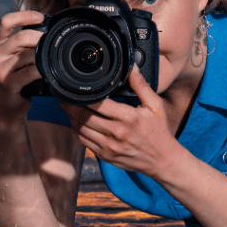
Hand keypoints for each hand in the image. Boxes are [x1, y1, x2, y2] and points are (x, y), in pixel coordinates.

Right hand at [0, 10, 44, 118]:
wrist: (10, 106)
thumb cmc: (18, 76)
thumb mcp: (17, 55)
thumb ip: (26, 42)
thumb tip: (50, 28)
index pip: (6, 21)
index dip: (24, 16)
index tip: (41, 18)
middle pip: (21, 38)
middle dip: (40, 38)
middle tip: (52, 42)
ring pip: (27, 55)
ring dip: (42, 56)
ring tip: (49, 59)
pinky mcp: (6, 83)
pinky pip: (30, 72)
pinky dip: (41, 70)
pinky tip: (45, 71)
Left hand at [62, 65, 181, 178]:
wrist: (162, 160)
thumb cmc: (158, 131)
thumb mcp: (155, 105)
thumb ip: (141, 85)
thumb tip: (131, 66)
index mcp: (128, 118)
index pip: (97, 104)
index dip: (83, 95)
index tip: (76, 87)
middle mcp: (116, 133)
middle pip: (84, 117)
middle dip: (71, 105)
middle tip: (65, 96)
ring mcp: (109, 147)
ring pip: (80, 129)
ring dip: (72, 117)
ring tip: (68, 107)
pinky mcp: (105, 156)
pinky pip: (84, 142)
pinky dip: (77, 130)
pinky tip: (77, 122)